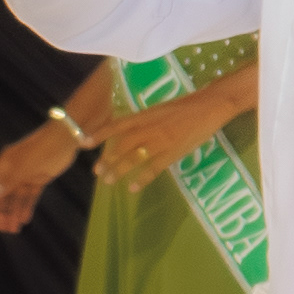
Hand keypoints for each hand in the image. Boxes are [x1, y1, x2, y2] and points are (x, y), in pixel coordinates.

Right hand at [0, 122, 80, 232]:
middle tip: (2, 228)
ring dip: (14, 212)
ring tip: (13, 229)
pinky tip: (24, 219)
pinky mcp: (39, 178)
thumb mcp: (24, 166)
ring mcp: (26, 174)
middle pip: (3, 193)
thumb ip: (9, 181)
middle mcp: (13, 169)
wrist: (66, 138)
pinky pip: (30, 195)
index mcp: (5, 163)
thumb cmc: (43, 149)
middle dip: (1, 211)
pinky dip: (27, 207)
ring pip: (17, 197)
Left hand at [92, 84, 241, 191]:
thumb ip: (147, 120)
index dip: (99, 134)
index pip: (116, 125)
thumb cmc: (188, 106)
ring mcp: (160, 141)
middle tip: (97, 171)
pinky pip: (153, 168)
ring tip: (108, 181)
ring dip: (118, 170)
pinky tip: (133, 188)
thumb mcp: (162, 109)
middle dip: (107, 159)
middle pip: (121, 145)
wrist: (210, 105)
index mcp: (145, 115)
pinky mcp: (173, 151)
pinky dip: (141, 179)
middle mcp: (148, 128)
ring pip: (133, 158)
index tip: (83, 143)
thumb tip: (133, 130)